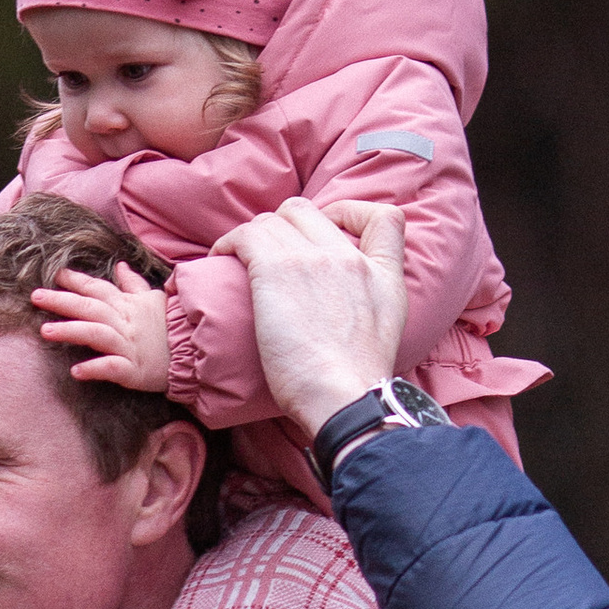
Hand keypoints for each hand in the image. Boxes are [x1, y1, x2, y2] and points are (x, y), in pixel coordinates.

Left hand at [31, 263, 174, 392]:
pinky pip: (112, 367)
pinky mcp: (133, 369)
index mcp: (127, 305)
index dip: (77, 281)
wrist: (193, 354)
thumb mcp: (152, 300)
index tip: (56, 275)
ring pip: (96, 333)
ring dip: (70, 331)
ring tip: (45, 331)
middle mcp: (125, 322)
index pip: (99, 289)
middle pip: (90, 308)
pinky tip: (76, 372)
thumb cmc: (170, 327)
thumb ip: (132, 284)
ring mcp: (128, 345)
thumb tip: (120, 266)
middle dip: (62, 301)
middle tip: (36, 297)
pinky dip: (94, 368)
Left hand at [210, 195, 406, 436]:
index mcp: (382, 274)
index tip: (327, 231)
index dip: (350, 214)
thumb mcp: (388, 332)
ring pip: (271, 221)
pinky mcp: (276, 269)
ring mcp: (312, 259)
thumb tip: (346, 308)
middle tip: (268, 255)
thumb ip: (374, 303)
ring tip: (238, 261)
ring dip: (251, 238)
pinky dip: (228, 243)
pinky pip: (244, 235)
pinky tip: (220, 259)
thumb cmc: (355, 382)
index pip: (386, 217)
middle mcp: (348, 257)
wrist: (342, 397)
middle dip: (283, 226)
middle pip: (307, 212)